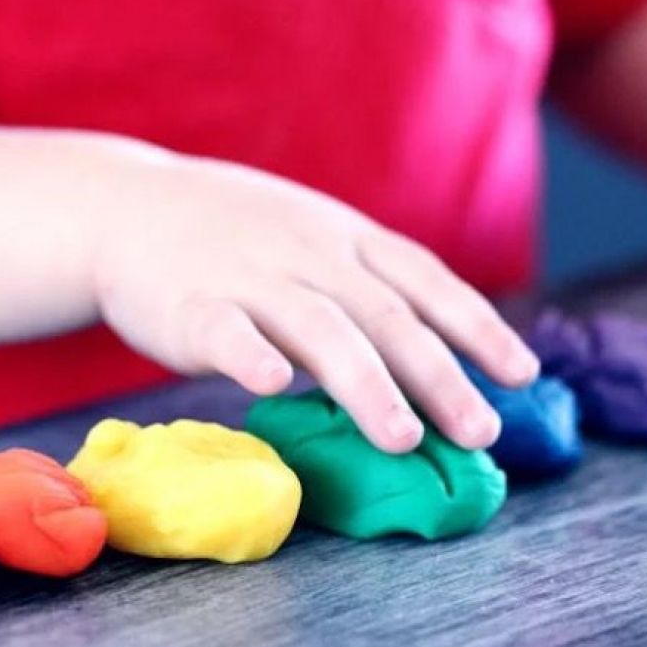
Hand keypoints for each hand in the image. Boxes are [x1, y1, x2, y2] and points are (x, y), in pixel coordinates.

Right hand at [90, 153, 538, 452]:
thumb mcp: (311, 237)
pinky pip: (225, 330)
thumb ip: (365, 286)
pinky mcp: (190, 305)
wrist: (123, 207)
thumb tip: (439, 358)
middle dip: (440, 375)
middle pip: (387, 316)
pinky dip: (252, 355)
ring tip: (403, 439)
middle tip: (480, 433)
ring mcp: (250, 276)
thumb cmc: (232, 236)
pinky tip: (276, 386)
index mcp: (344, 238)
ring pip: (320, 328)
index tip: (523, 374)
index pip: (425, 280)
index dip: (478, 327)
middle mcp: (309, 253)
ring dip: (367, 384)